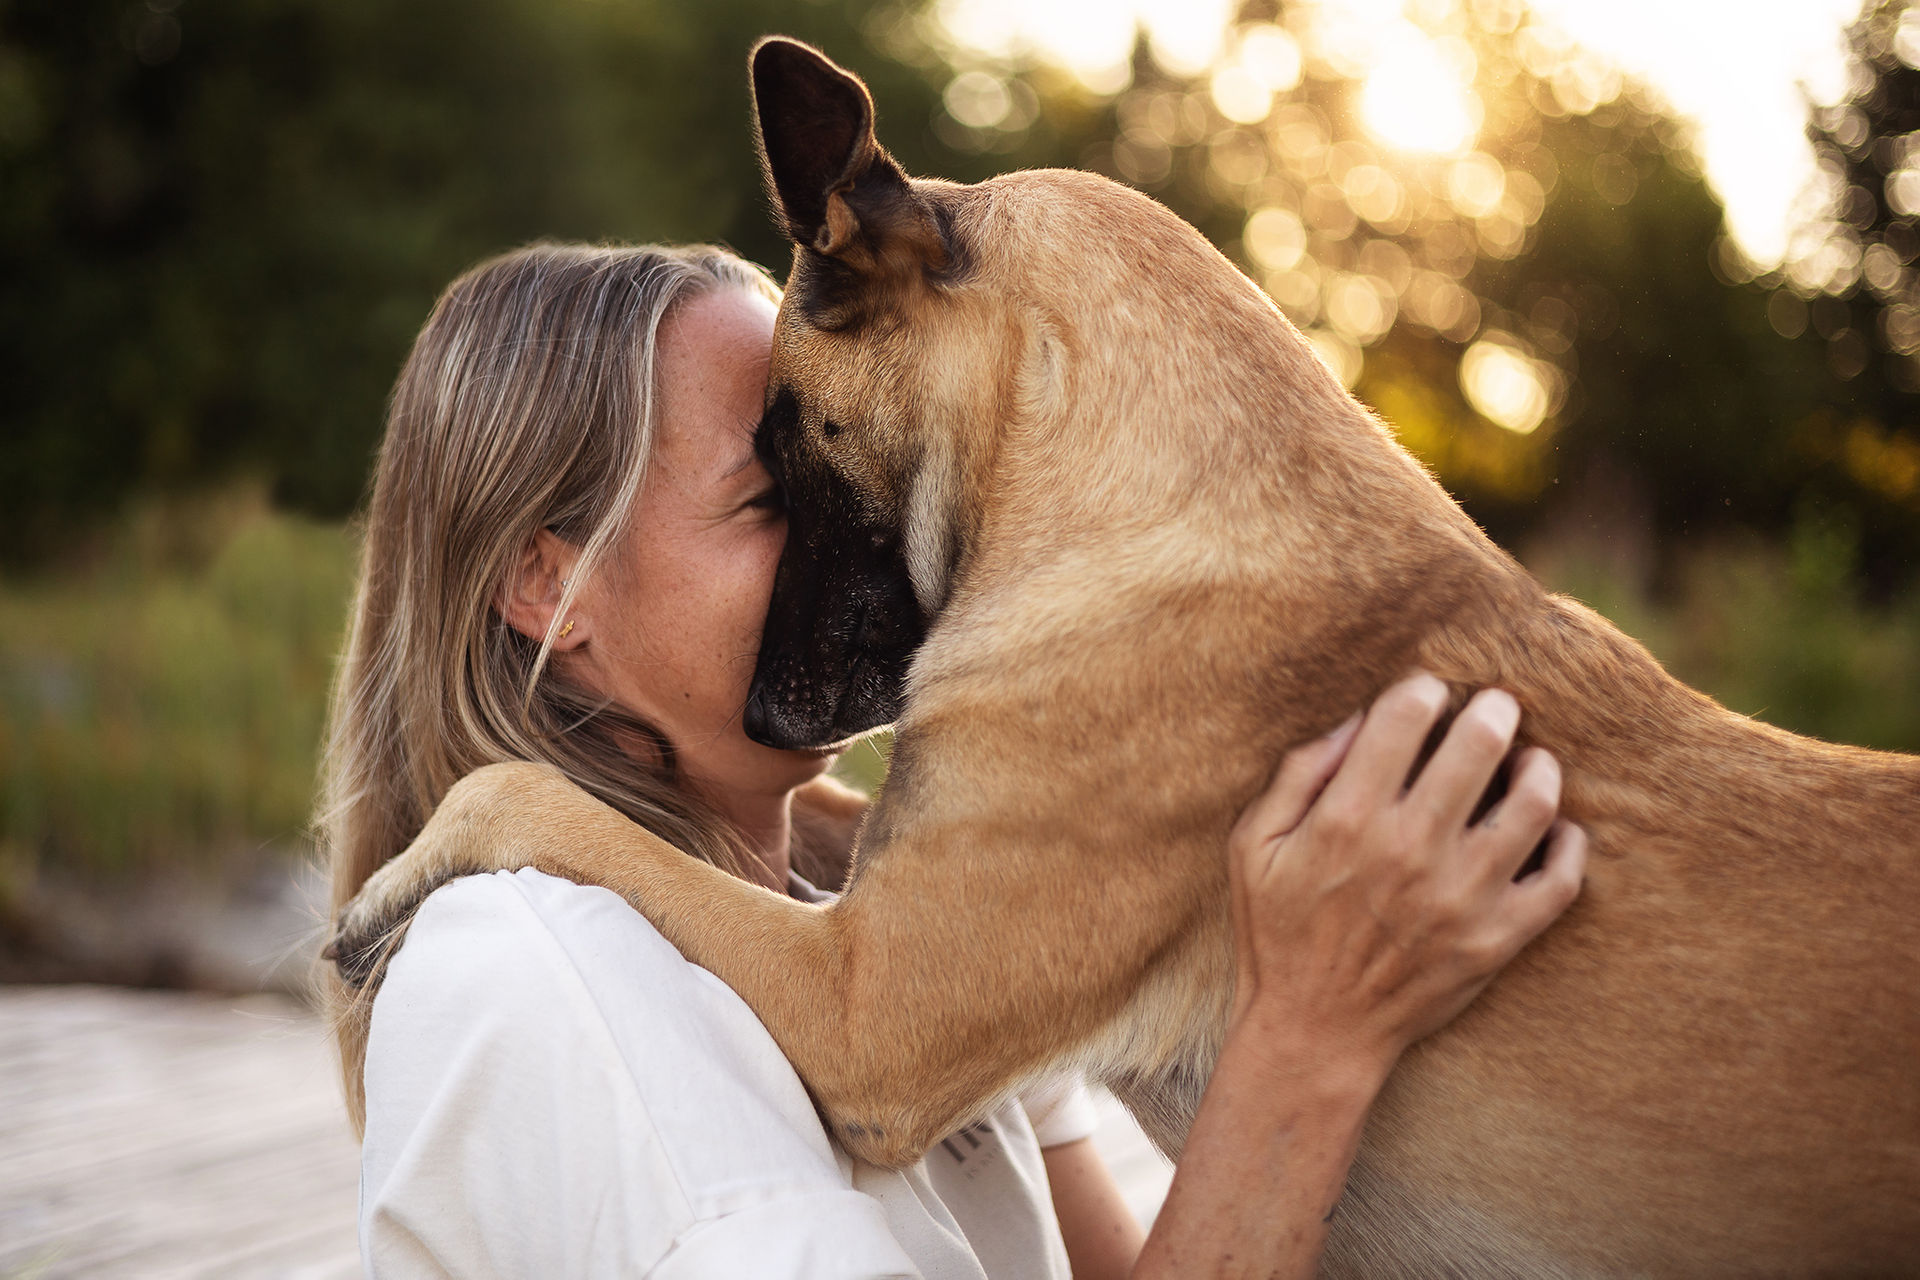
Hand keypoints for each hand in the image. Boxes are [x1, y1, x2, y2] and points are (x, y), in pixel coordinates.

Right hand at [1227, 673, 1586, 1082]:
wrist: (1315, 1032)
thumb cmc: (1278, 933)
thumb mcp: (1252, 847)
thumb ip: (1297, 776)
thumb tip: (1353, 721)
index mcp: (1348, 819)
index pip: (1405, 716)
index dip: (1422, 690)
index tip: (1427, 693)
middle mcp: (1411, 849)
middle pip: (1480, 744)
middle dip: (1492, 710)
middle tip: (1495, 706)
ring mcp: (1462, 896)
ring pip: (1534, 804)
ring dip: (1539, 768)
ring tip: (1530, 760)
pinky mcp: (1497, 939)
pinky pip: (1562, 880)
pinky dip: (1570, 844)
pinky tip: (1554, 827)